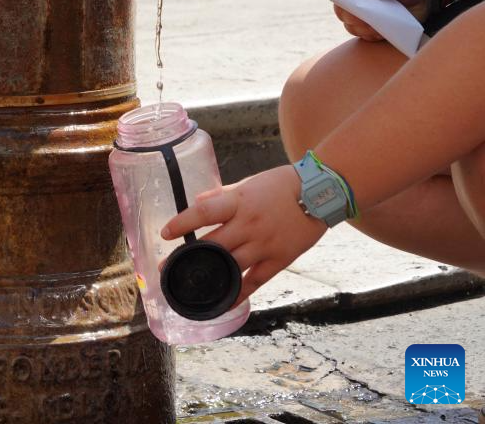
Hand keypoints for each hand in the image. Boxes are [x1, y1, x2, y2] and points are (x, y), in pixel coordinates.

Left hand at [160, 165, 326, 302]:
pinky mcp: (280, 259)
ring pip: (231, 265)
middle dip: (187, 256)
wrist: (321, 192)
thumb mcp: (247, 183)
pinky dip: (238, 294)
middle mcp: (250, 224)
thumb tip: (196, 203)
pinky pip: (256, 281)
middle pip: (214, 245)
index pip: (204, 212)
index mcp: (239, 202)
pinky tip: (223, 303)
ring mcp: (265, 244)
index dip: (183, 223)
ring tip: (189, 284)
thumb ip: (221, 196)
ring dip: (209, 276)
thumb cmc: (280, 185)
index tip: (165, 233)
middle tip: (166, 266)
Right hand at [336, 0, 430, 40]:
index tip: (352, 5)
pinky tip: (382, 30)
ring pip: (351, 26)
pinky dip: (371, 35)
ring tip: (379, 23)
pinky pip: (363, 36)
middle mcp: (354, 0)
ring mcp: (361, 15)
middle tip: (368, 17)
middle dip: (354, 17)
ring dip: (363, 28)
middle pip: (342, 13)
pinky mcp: (369, 28)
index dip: (341, 0)